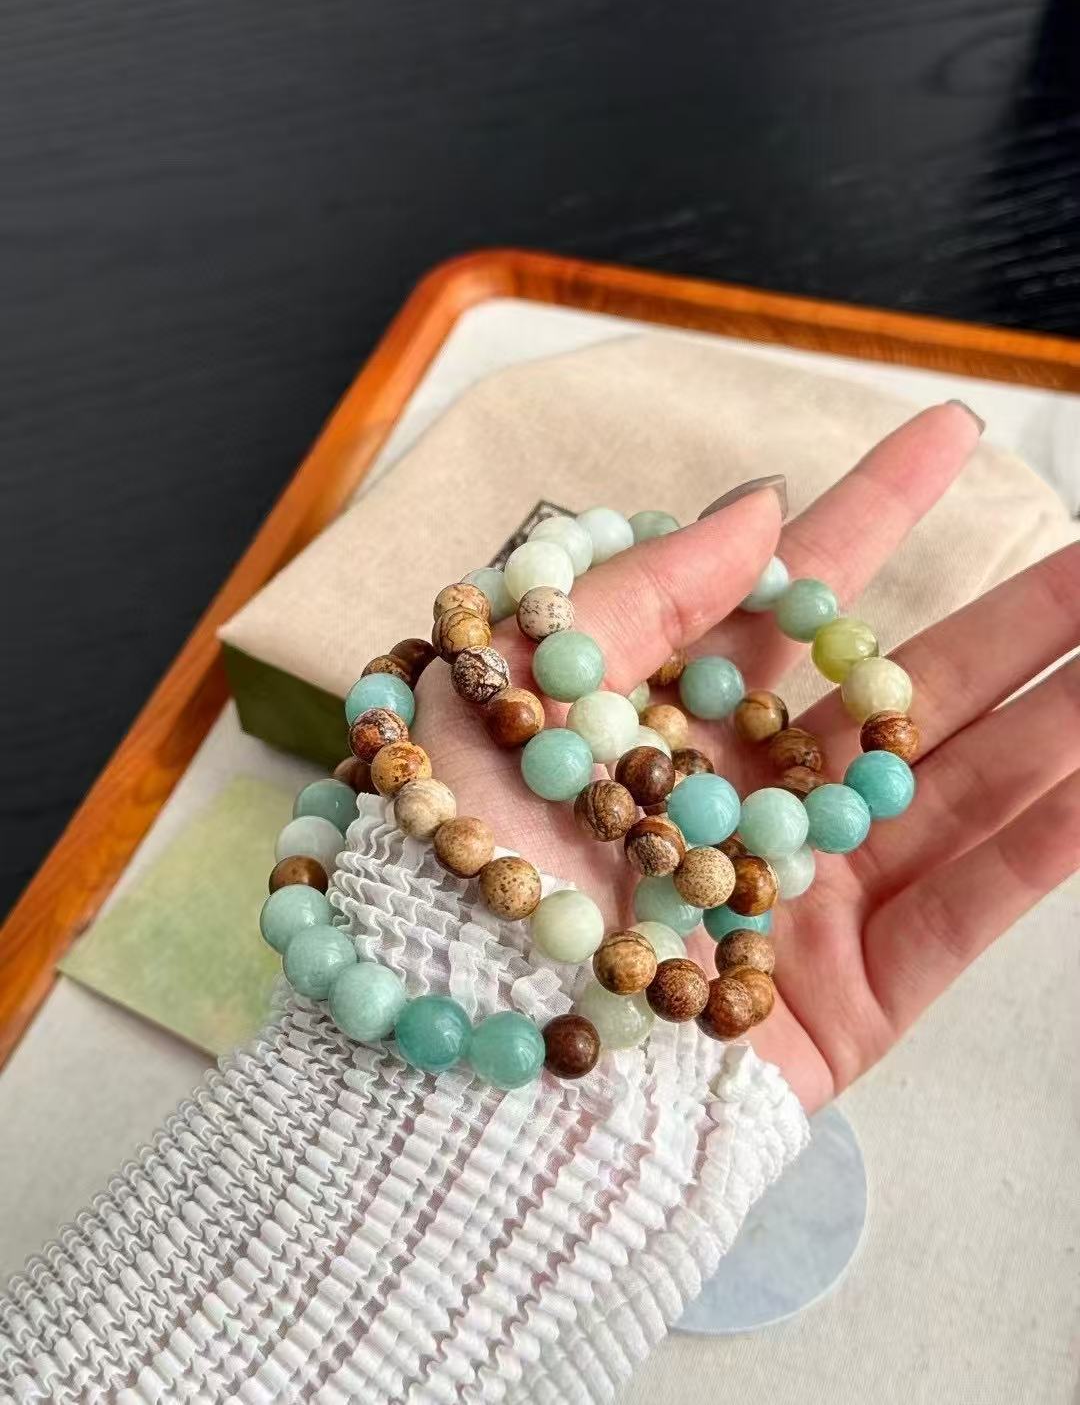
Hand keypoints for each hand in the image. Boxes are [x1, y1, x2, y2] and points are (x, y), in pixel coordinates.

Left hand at [416, 403, 1079, 1113]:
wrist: (448, 1056)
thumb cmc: (456, 863)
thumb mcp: (510, 691)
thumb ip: (643, 594)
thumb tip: (761, 506)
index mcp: (672, 719)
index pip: (793, 596)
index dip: (877, 510)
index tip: (950, 430)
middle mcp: (749, 798)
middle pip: (905, 693)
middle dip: (1017, 619)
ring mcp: (806, 897)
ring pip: (958, 792)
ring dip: (1056, 719)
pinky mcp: (847, 996)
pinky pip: (962, 912)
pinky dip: (1038, 847)